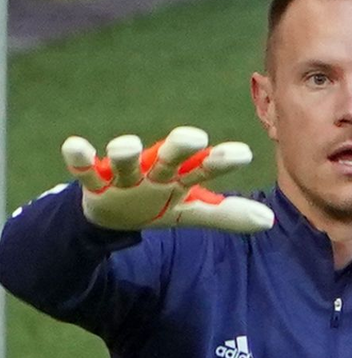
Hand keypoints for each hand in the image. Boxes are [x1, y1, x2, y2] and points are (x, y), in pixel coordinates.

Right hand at [62, 126, 274, 233]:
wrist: (113, 213)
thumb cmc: (158, 202)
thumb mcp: (192, 211)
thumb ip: (227, 215)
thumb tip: (269, 221)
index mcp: (180, 177)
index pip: (205, 167)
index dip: (221, 161)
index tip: (243, 154)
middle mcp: (154, 170)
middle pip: (168, 157)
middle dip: (179, 147)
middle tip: (194, 136)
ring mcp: (123, 175)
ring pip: (124, 160)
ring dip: (124, 151)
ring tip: (127, 145)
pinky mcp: (94, 183)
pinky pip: (84, 170)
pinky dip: (78, 158)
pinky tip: (75, 146)